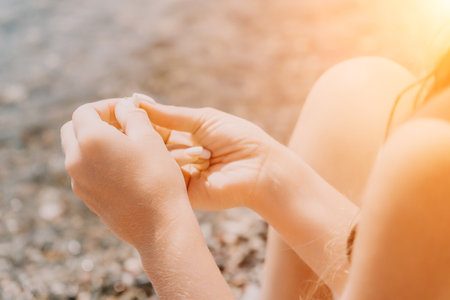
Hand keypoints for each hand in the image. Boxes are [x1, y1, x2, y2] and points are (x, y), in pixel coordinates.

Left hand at [60, 99, 190, 247]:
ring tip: (125, 145)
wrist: (159, 225)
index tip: (125, 109)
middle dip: (94, 122)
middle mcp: (76, 160)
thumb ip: (132, 115)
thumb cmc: (158, 178)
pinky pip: (83, 170)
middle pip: (73, 129)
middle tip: (121, 124)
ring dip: (94, 141)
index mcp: (90, 140)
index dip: (106, 106)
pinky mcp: (86, 197)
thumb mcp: (149, 138)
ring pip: (76, 151)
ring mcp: (78, 181)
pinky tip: (123, 167)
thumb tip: (123, 107)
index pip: (85, 111)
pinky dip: (96, 161)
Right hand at [135, 95, 288, 209]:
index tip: (125, 111)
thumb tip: (135, 100)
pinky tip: (200, 160)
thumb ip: (169, 114)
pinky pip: (167, 176)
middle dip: (148, 136)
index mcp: (183, 136)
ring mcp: (178, 175)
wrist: (260, 168)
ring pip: (156, 159)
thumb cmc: (238, 138)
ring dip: (179, 151)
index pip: (151, 127)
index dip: (140, 120)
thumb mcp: (202, 119)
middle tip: (143, 129)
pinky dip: (180, 165)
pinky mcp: (182, 193)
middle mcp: (177, 155)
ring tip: (206, 152)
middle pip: (149, 144)